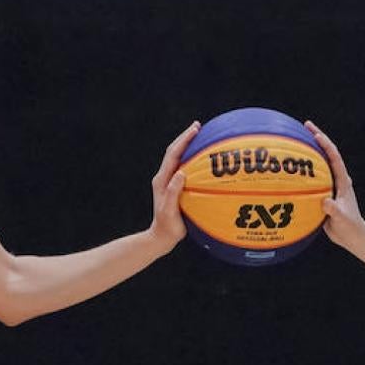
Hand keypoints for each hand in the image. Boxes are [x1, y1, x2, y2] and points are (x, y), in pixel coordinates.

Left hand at [148, 120, 198, 245]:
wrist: (161, 238)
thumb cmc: (167, 227)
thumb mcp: (169, 211)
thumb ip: (173, 192)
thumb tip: (181, 173)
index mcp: (162, 180)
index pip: (173, 154)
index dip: (184, 140)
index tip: (195, 129)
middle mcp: (164, 177)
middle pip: (174, 151)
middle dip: (186, 137)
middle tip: (199, 126)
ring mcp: (169, 182)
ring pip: (179, 158)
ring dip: (188, 146)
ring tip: (201, 137)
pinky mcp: (174, 187)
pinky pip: (184, 168)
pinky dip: (192, 159)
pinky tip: (204, 160)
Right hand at [305, 120, 364, 271]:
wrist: (353, 237)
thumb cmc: (350, 227)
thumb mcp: (343, 219)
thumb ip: (334, 210)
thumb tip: (325, 201)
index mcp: (343, 181)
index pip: (334, 157)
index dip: (325, 143)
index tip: (314, 132)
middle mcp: (336, 180)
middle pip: (325, 155)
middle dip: (316, 139)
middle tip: (303, 126)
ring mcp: (329, 187)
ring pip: (317, 166)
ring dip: (307, 154)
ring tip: (293, 142)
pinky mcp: (322, 195)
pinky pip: (309, 181)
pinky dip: (300, 174)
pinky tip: (287, 174)